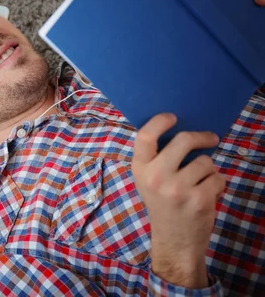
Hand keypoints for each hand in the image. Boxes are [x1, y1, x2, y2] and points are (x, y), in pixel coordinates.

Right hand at [131, 113, 225, 287]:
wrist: (173, 241)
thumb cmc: (163, 204)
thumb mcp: (148, 180)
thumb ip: (157, 157)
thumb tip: (179, 127)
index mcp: (140, 169)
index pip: (145, 136)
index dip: (160, 121)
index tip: (174, 117)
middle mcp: (155, 177)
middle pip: (184, 140)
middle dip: (202, 137)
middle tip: (210, 138)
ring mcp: (177, 189)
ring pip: (205, 161)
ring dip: (209, 169)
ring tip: (200, 182)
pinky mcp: (198, 199)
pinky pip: (217, 178)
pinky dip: (217, 184)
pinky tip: (207, 194)